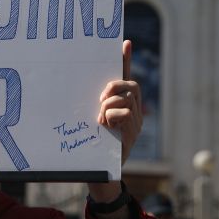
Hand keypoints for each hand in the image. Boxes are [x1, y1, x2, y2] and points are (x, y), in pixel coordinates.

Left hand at [88, 40, 142, 207]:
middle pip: (131, 85)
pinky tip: (104, 128)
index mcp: (123, 107)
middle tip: (100, 99)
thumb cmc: (92, 148)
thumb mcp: (89, 122)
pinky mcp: (132, 134)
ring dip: (108, 106)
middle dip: (114, 87)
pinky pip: (124, 114)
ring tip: (100, 120)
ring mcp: (135, 124)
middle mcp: (133, 113)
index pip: (126, 78)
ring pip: (126, 99)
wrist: (100, 175)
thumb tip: (83, 93)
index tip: (124, 42)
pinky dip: (111, 117)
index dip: (126, 61)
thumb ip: (92, 107)